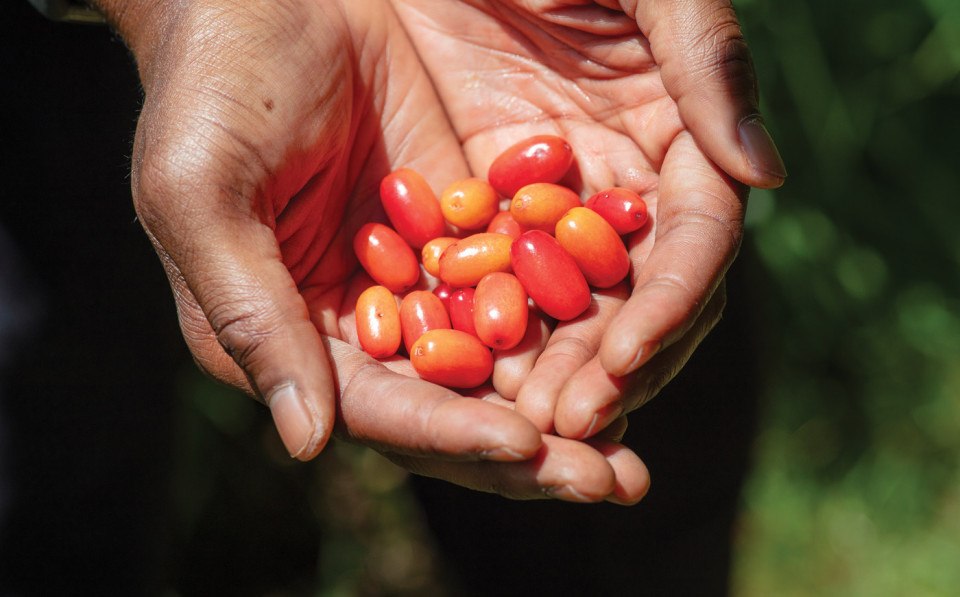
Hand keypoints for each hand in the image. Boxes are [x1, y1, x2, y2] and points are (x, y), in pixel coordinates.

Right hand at [95, 0, 648, 501]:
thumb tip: (311, 444)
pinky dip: (572, 314)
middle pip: (452, 404)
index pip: (377, 408)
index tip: (526, 447)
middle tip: (615, 480)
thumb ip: (252, 316)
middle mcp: (355, 324)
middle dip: (532, 449)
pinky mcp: (458, 227)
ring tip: (634, 435)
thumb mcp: (204, 195)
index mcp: (283, 336)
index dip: (451, 433)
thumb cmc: (212, 86)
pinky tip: (634, 336)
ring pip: (498, 359)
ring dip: (566, 399)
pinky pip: (521, 281)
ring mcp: (413, 278)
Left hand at [391, 0, 783, 434]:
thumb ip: (707, 61)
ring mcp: (550, 199)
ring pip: (562, 305)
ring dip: (549, 369)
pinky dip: (477, 327)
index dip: (670, 305)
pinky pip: (484, 277)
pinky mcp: (479, 200)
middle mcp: (621, 183)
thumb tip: (766, 175)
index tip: (627, 358)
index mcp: (677, 137)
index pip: (693, 242)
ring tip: (520, 427)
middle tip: (571, 424)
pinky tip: (456, 377)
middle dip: (609, 365)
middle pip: (632, 295)